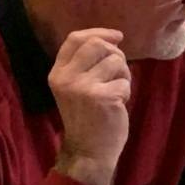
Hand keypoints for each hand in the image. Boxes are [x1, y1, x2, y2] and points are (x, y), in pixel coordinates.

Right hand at [49, 29, 131, 184]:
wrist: (88, 152)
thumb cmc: (87, 117)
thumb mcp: (76, 87)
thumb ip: (86, 64)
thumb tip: (113, 38)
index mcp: (57, 73)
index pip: (75, 38)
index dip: (98, 32)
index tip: (117, 36)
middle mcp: (66, 77)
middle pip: (98, 44)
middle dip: (116, 54)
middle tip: (117, 73)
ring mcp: (83, 87)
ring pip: (116, 61)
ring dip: (123, 75)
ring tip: (115, 92)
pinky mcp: (102, 97)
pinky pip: (125, 81)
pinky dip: (126, 92)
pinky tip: (117, 105)